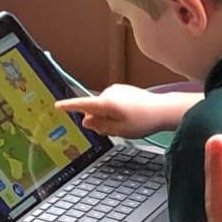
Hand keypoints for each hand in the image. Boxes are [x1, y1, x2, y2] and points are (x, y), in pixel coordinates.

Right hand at [58, 84, 177, 137]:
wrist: (163, 110)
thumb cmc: (144, 121)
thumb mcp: (119, 130)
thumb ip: (100, 126)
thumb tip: (86, 121)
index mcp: (106, 103)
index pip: (82, 105)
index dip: (69, 106)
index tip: (58, 105)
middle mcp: (109, 93)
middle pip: (94, 110)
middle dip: (99, 121)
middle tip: (115, 131)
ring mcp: (116, 90)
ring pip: (103, 107)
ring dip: (108, 117)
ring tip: (127, 123)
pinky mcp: (123, 90)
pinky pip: (111, 103)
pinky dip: (115, 111)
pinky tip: (129, 116)